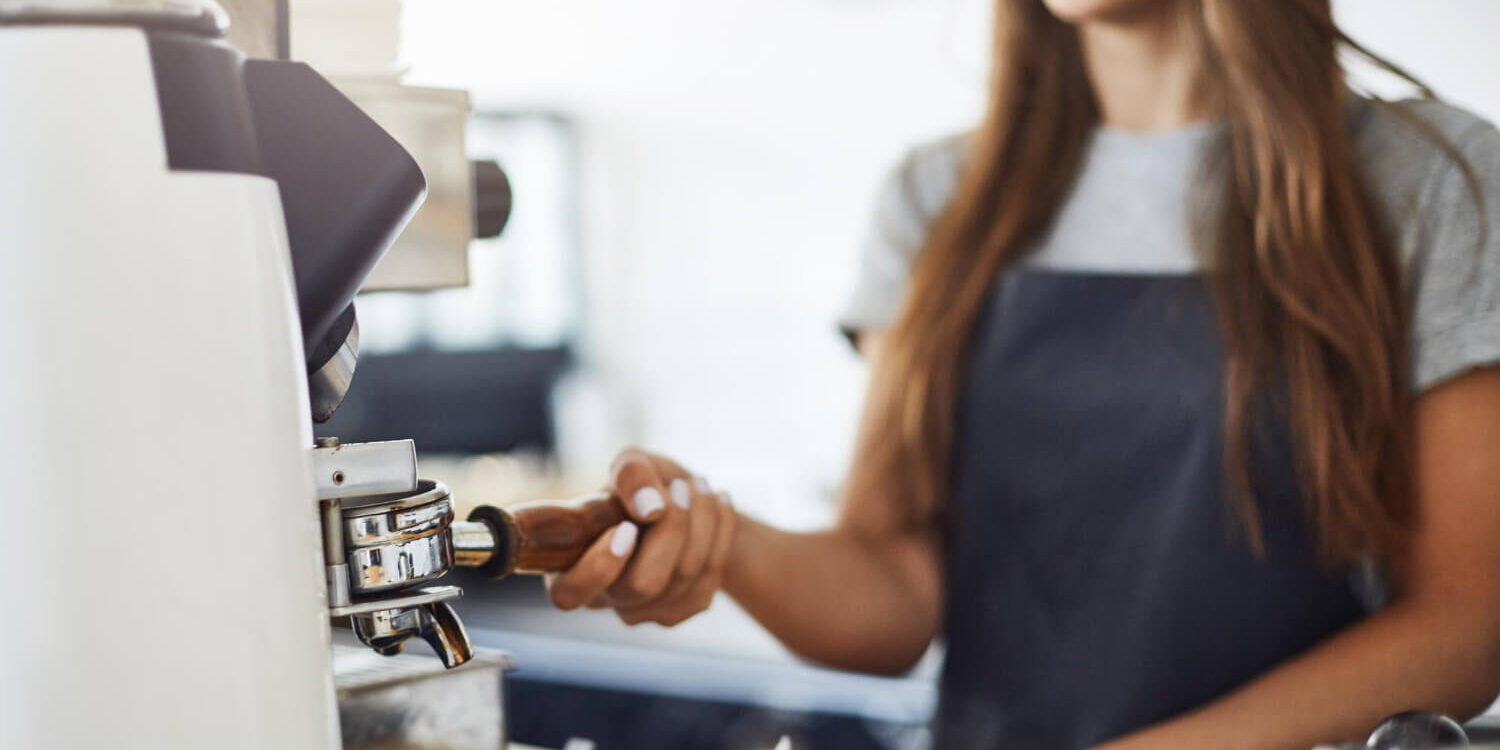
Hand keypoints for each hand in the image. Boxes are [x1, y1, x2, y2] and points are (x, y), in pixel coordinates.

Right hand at [544, 448, 736, 626]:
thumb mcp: (631, 465)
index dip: (600, 565)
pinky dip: (722, 529)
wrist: (684, 502)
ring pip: (684, 575)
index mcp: (569, 567)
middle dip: (671, 529)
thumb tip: (651, 507)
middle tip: (679, 487)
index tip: (627, 527)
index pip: (570, 593)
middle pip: (643, 584)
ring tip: (698, 484)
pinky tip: (720, 500)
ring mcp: (646, 611)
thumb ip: (630, 475)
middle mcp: (604, 598)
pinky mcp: (685, 607)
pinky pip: (711, 574)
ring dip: (701, 520)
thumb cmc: (642, 485)